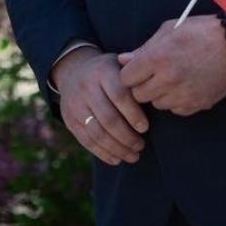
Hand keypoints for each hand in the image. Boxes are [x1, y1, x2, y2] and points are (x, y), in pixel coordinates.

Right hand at [52, 47, 148, 165]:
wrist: (74, 71)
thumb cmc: (109, 72)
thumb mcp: (121, 66)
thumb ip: (136, 77)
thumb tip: (156, 95)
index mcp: (103, 71)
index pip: (120, 95)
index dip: (133, 114)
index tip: (145, 128)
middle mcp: (86, 87)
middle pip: (108, 118)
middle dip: (127, 137)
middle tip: (141, 146)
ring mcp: (75, 104)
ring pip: (97, 133)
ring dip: (117, 148)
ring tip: (133, 156)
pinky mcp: (69, 119)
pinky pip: (86, 141)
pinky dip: (103, 153)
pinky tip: (117, 159)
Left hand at [117, 16, 225, 116]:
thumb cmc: (200, 31)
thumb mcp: (169, 30)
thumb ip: (143, 48)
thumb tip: (122, 60)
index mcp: (158, 58)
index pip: (126, 78)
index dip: (130, 73)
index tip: (137, 69)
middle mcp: (168, 80)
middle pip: (138, 95)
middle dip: (142, 85)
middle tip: (153, 75)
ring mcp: (183, 95)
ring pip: (156, 104)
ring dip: (159, 94)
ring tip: (171, 79)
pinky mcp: (196, 105)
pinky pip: (175, 110)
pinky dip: (176, 101)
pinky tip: (185, 86)